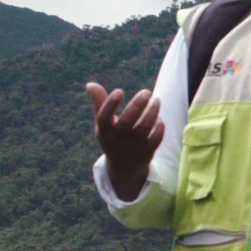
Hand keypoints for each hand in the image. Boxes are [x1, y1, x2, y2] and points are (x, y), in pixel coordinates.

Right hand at [86, 82, 162, 201]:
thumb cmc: (113, 136)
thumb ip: (99, 103)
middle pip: (127, 121)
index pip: (104, 117)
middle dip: (138, 104)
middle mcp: (117, 139)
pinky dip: (159, 127)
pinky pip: (156, 138)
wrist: (124, 166)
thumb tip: (90, 84)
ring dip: (152, 112)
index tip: (120, 91)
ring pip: (144, 128)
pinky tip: (159, 118)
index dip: (110, 104)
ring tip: (156, 100)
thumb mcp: (104, 123)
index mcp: (104, 131)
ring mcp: (132, 147)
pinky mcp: (147, 152)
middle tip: (146, 92)